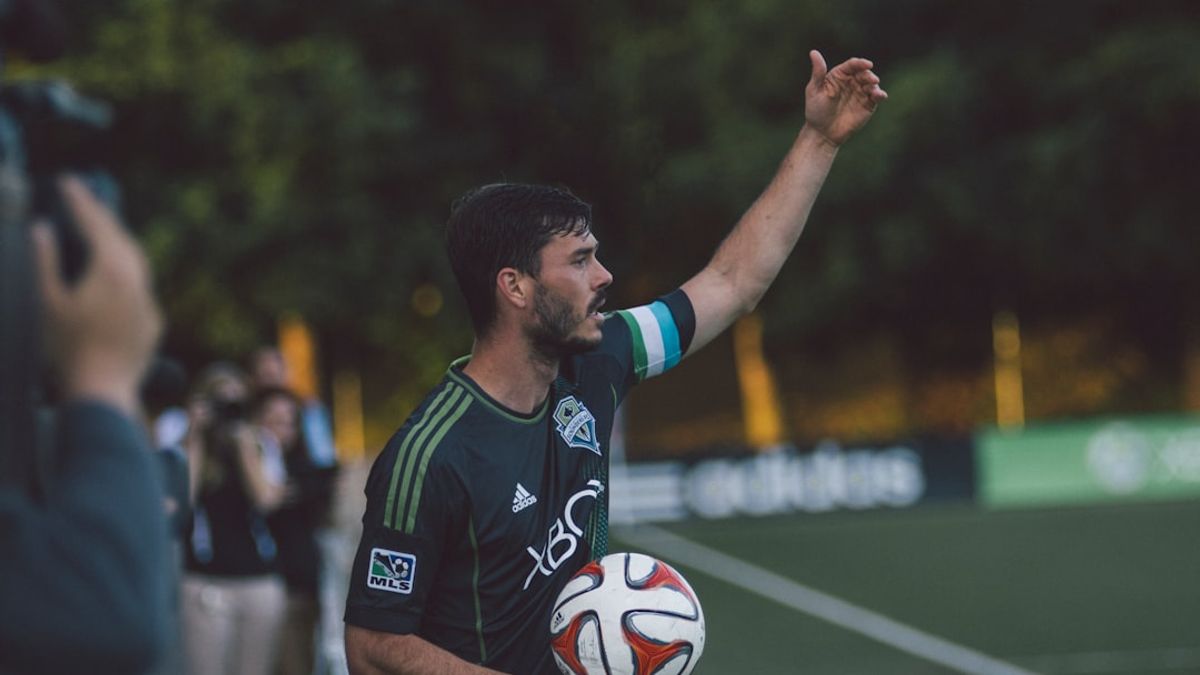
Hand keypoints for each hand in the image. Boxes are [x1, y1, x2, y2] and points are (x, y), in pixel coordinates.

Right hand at [32, 177, 161, 414]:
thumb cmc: (67, 349)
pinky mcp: (153, 323)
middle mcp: (137, 281)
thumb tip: (42, 229)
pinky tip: (116, 276)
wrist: (102, 391)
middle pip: (122, 238)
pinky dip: (127, 272)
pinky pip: (141, 287)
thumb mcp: (47, 302)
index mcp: (112, 269)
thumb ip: (44, 262)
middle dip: (102, 217)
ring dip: (118, 243)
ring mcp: (148, 302)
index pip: (96, 224)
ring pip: (137, 262)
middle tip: (84, 199)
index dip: (81, 201)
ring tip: (100, 230)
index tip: (70, 180)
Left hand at [803, 50, 886, 146]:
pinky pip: (876, 97)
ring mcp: (861, 92)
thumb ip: (818, 72)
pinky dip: (880, 94)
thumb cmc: (816, 111)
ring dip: (874, 84)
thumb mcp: (814, 90)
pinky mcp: (868, 104)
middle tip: (871, 80)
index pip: (852, 65)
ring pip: (872, 84)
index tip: (867, 64)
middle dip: (869, 74)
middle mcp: (852, 81)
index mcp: (840, 75)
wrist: (823, 132)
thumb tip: (813, 52)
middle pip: (864, 73)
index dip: (860, 63)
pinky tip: (880, 95)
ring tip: (873, 89)